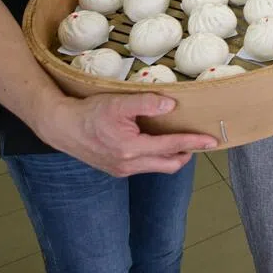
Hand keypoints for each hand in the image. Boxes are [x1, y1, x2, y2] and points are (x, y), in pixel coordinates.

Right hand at [38, 94, 217, 176]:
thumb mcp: (119, 102)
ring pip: (157, 166)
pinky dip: (157, 156)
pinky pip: (145, 166)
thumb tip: (171, 105)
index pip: (172, 147)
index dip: (193, 142)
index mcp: (132, 149)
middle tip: (200, 141)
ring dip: (172, 155)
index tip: (211, 141)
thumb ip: (146, 103)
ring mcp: (122, 169)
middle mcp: (129, 164)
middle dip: (187, 153)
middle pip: (169, 164)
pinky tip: (158, 143)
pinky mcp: (116, 169)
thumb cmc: (90, 113)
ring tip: (182, 140)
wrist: (62, 127)